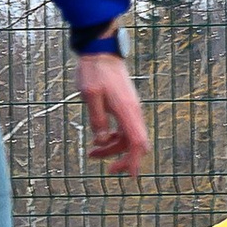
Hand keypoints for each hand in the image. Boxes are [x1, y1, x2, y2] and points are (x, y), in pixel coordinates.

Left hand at [77, 53, 148, 175]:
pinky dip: (113, 137)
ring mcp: (130, 108)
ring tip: (91, 154)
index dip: (133, 161)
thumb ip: (96, 119)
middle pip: (134, 143)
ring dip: (112, 148)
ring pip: (127, 137)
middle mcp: (133, 111)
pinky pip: (123, 127)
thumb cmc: (94, 71)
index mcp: (127, 110)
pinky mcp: (124, 105)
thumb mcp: (90, 96)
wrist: (101, 50)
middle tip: (106, 169)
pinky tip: (100, 138)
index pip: (136, 142)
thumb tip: (101, 141)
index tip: (128, 176)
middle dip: (122, 158)